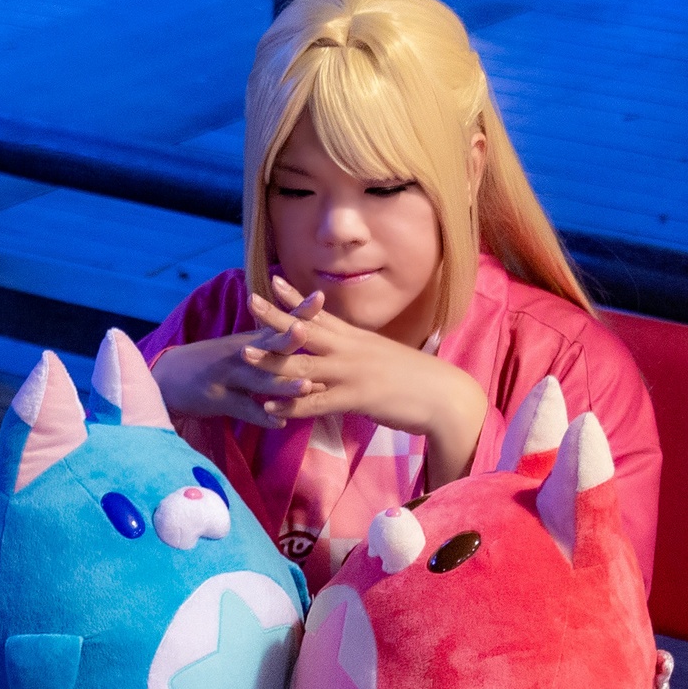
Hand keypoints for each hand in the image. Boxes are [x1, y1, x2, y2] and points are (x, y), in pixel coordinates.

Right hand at [150, 312, 309, 431]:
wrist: (169, 376)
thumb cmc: (216, 362)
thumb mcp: (244, 346)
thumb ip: (272, 340)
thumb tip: (310, 331)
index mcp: (253, 340)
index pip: (279, 322)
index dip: (299, 310)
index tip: (321, 296)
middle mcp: (243, 353)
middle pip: (269, 346)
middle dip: (289, 339)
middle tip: (305, 330)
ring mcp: (229, 376)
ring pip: (259, 379)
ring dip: (284, 384)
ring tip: (307, 386)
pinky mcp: (217, 399)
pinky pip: (243, 408)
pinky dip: (262, 417)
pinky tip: (279, 423)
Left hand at [233, 282, 487, 452]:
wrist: (443, 395)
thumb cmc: (414, 379)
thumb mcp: (381, 357)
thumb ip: (355, 354)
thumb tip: (337, 354)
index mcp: (356, 338)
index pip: (320, 313)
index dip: (296, 298)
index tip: (272, 280)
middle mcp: (350, 349)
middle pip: (306, 330)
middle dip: (276, 316)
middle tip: (249, 301)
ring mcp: (351, 373)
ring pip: (303, 366)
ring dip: (272, 361)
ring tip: (244, 355)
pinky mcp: (356, 398)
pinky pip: (316, 403)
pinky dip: (291, 406)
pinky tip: (269, 408)